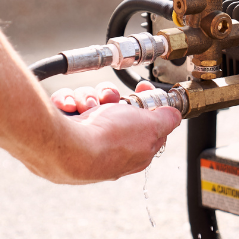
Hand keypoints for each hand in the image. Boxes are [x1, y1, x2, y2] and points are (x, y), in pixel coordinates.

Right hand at [50, 81, 181, 181]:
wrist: (67, 149)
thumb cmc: (110, 141)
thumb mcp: (150, 126)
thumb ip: (166, 120)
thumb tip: (174, 115)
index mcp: (134, 150)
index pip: (145, 123)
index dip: (144, 102)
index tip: (141, 88)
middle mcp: (108, 145)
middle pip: (115, 107)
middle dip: (111, 96)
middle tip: (110, 100)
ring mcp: (85, 138)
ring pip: (90, 102)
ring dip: (89, 97)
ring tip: (87, 107)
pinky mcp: (64, 131)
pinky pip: (68, 105)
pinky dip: (68, 101)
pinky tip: (71, 107)